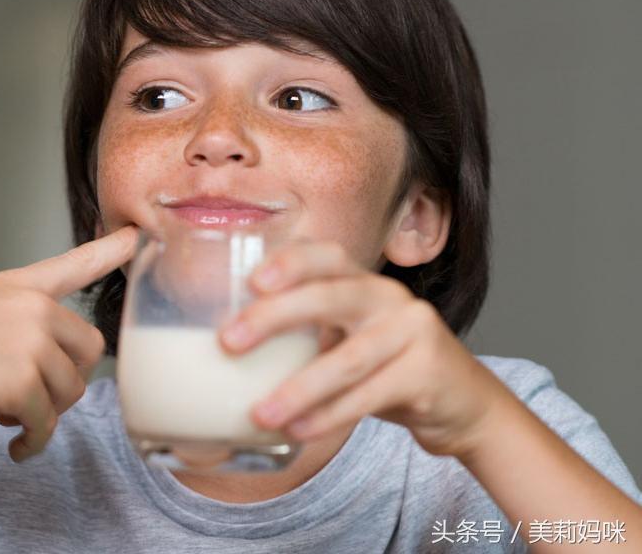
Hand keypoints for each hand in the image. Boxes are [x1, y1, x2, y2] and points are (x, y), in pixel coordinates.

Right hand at [0, 225, 138, 461]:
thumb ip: (14, 324)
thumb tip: (45, 370)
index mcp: (18, 286)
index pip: (76, 262)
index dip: (112, 250)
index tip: (139, 234)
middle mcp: (33, 307)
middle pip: (90, 352)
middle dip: (67, 381)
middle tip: (33, 397)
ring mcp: (30, 341)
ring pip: (70, 392)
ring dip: (45, 414)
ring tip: (8, 418)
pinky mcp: (22, 381)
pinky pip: (46, 422)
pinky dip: (32, 441)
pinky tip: (14, 446)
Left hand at [218, 240, 504, 457]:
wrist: (462, 403)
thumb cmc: (387, 368)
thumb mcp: (348, 339)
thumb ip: (305, 337)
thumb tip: (225, 355)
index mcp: (362, 282)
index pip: (325, 255)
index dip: (288, 262)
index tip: (251, 281)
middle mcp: (388, 297)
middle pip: (329, 295)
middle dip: (274, 317)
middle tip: (229, 342)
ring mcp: (413, 331)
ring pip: (348, 358)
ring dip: (298, 388)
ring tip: (261, 413)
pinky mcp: (428, 372)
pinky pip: (370, 395)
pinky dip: (329, 416)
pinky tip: (299, 431)